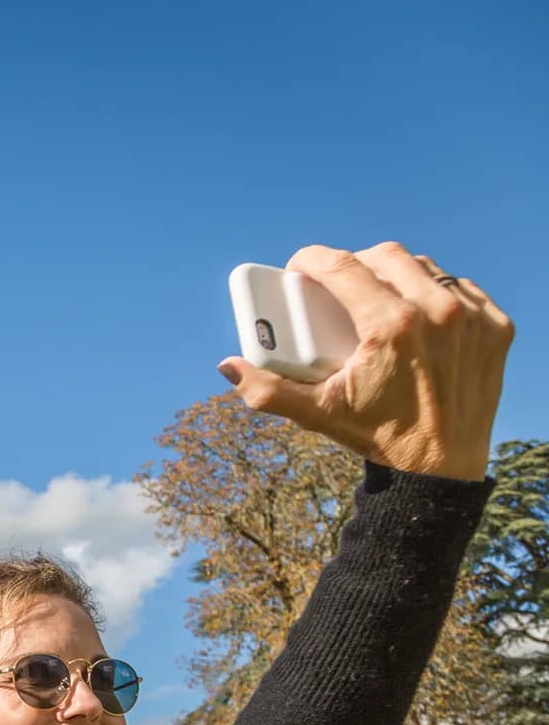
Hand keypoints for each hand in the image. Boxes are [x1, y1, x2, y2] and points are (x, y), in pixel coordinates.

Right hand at [219, 242, 513, 480]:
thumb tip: (229, 367)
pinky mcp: (496, 327)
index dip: (313, 259)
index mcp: (391, 326)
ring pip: (426, 268)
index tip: (299, 267)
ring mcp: (472, 318)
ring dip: (396, 272)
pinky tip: (419, 308)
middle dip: (354, 261)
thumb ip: (267, 391)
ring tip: (376, 293)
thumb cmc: (379, 436)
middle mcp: (437, 313)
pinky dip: (437, 291)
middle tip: (336, 283)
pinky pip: (461, 288)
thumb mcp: (318, 414)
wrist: (441, 468)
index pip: (343, 267)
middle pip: (386, 256)